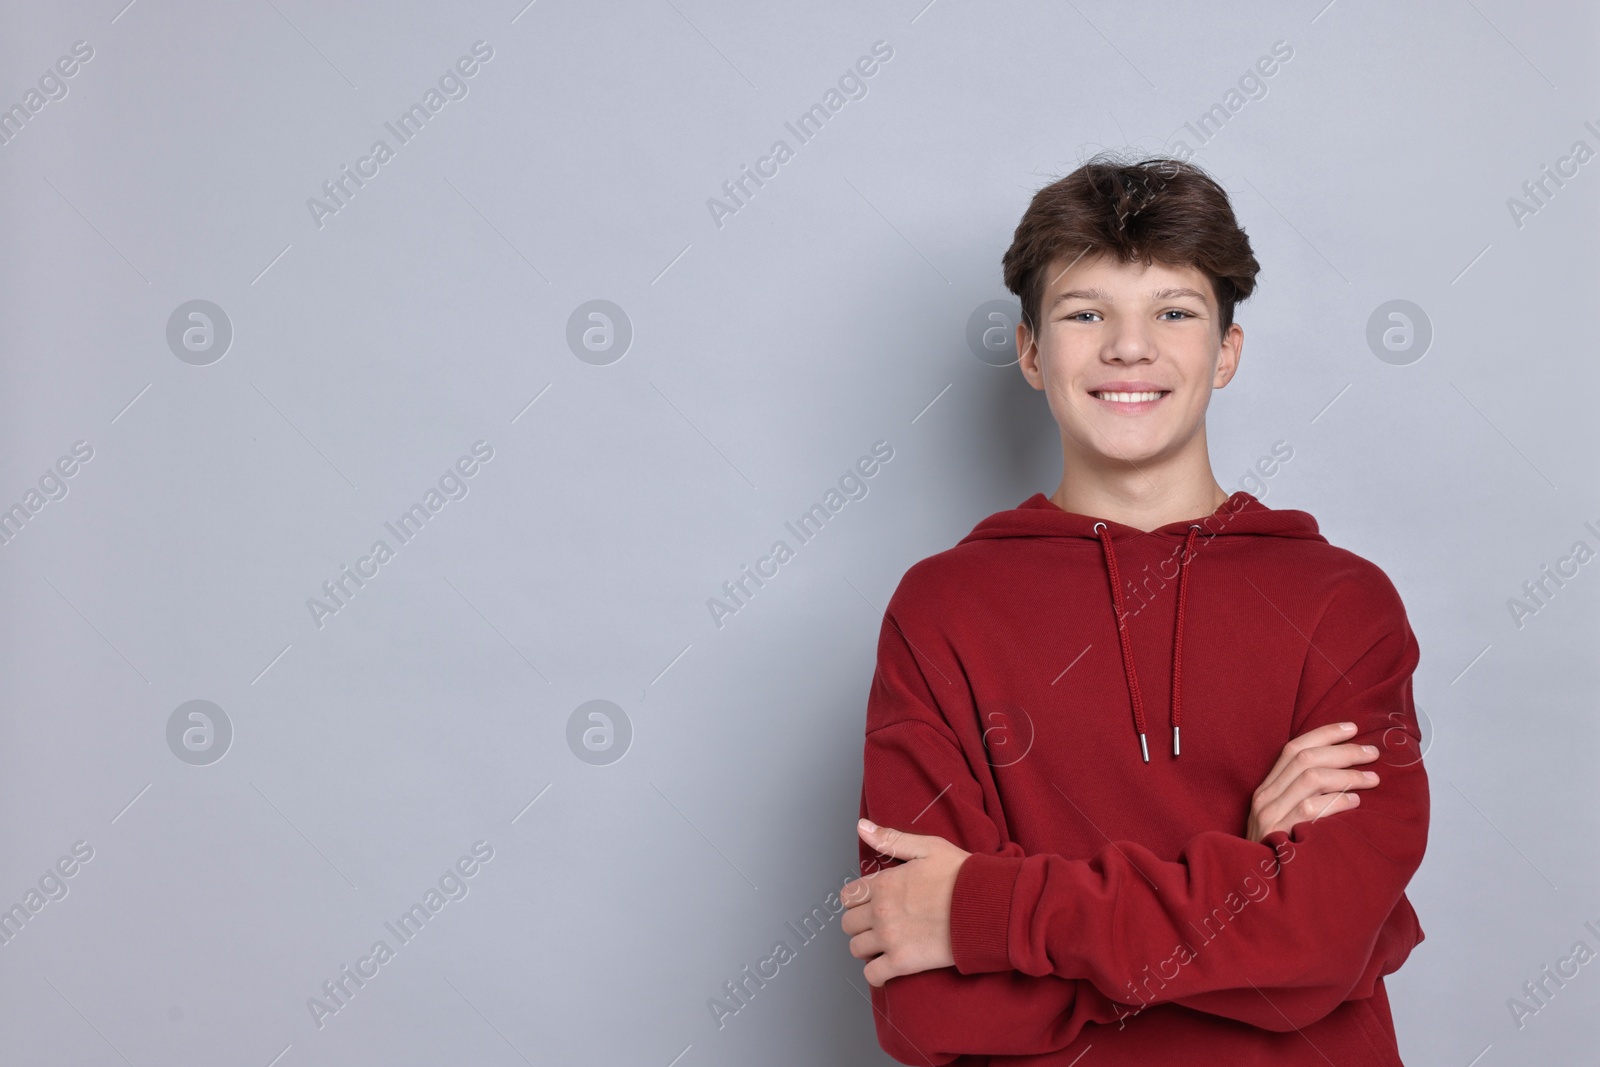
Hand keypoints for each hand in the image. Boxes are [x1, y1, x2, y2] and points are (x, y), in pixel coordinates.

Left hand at [840, 819, 969, 986]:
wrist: (988, 907)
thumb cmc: (962, 876)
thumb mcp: (928, 847)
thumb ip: (891, 840)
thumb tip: (862, 827)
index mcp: (884, 883)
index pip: (848, 896)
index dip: (858, 900)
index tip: (872, 903)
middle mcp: (881, 911)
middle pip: (848, 924)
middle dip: (860, 924)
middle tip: (879, 924)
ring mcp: (890, 938)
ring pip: (856, 949)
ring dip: (867, 947)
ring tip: (884, 944)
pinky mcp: (903, 962)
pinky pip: (872, 975)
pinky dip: (876, 973)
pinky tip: (887, 965)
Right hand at [1246, 720, 1380, 842]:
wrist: (1259, 891)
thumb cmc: (1281, 855)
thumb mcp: (1283, 820)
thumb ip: (1302, 797)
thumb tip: (1342, 773)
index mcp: (1266, 789)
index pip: (1292, 748)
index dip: (1324, 734)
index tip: (1351, 728)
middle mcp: (1265, 797)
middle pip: (1304, 758)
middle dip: (1343, 751)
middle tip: (1372, 753)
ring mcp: (1270, 815)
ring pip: (1310, 778)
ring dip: (1347, 775)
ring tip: (1373, 779)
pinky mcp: (1280, 833)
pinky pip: (1312, 808)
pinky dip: (1337, 801)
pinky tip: (1356, 803)